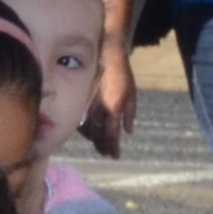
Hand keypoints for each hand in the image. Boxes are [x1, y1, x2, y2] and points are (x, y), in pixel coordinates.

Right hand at [88, 41, 134, 156]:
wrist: (105, 57)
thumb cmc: (122, 75)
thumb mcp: (132, 94)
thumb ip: (130, 114)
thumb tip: (128, 132)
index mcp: (114, 109)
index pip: (111, 135)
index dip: (113, 148)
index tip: (115, 156)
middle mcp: (99, 111)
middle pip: (98, 137)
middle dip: (103, 147)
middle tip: (107, 154)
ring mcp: (88, 107)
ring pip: (88, 131)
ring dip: (94, 141)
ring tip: (99, 146)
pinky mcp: (82, 102)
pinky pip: (81, 122)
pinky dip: (85, 131)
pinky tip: (89, 133)